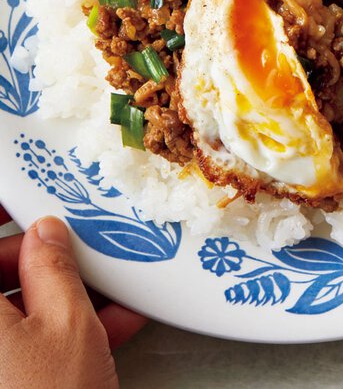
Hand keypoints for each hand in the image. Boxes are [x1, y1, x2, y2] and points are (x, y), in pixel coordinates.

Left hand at [0, 207, 146, 388]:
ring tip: (109, 288)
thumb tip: (47, 233)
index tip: (21, 195)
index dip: (2, 213)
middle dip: (41, 258)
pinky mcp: (11, 379)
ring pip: (18, 309)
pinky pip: (27, 342)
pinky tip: (109, 325)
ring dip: (62, 296)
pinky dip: (61, 331)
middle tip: (77, 246)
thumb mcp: (67, 322)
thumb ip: (54, 268)